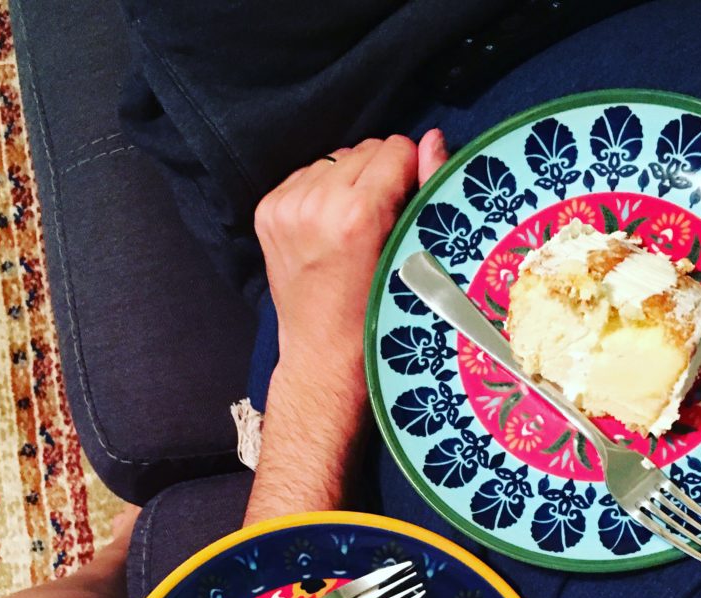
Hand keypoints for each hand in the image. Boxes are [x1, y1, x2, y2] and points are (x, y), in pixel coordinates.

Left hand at [255, 128, 449, 399]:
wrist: (323, 356)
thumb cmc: (378, 316)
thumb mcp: (412, 258)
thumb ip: (424, 190)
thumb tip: (433, 137)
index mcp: (355, 215)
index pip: (396, 149)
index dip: (409, 176)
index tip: (407, 208)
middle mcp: (314, 204)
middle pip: (365, 149)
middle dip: (378, 178)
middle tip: (381, 223)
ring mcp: (285, 207)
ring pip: (336, 159)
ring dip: (349, 183)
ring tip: (353, 227)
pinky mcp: (268, 211)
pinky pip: (307, 175)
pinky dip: (322, 192)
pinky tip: (329, 228)